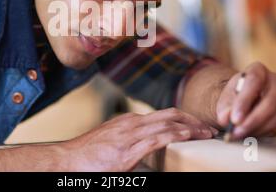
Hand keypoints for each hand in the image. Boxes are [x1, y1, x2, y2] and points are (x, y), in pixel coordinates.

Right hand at [60, 108, 217, 171]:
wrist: (67, 160)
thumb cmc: (89, 154)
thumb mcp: (113, 140)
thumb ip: (131, 140)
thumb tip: (149, 145)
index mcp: (130, 121)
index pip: (163, 115)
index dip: (184, 119)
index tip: (198, 126)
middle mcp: (132, 123)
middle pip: (170, 114)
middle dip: (192, 119)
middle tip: (208, 128)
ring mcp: (129, 135)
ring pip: (166, 124)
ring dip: (190, 127)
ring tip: (206, 133)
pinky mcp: (126, 151)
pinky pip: (155, 139)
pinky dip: (174, 136)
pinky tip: (187, 136)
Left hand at [216, 62, 275, 139]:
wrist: (242, 103)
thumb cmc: (233, 97)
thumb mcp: (225, 99)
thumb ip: (224, 107)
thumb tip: (225, 118)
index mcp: (258, 70)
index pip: (254, 80)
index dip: (244, 100)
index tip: (234, 118)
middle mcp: (275, 81)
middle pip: (270, 100)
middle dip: (252, 118)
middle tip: (236, 130)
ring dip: (256, 128)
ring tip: (239, 134)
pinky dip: (262, 132)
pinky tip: (249, 134)